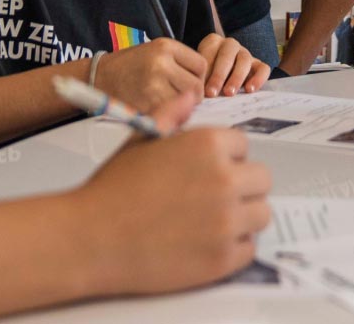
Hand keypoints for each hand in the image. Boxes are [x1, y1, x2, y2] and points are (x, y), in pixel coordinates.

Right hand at [73, 92, 271, 293]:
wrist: (92, 237)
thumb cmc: (114, 187)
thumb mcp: (141, 139)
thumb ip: (172, 114)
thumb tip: (192, 95)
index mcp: (207, 144)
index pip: (242, 145)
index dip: (224, 157)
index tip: (204, 170)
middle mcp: (224, 179)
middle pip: (261, 179)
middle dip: (240, 185)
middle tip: (210, 197)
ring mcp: (227, 222)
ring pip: (261, 213)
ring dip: (242, 216)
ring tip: (210, 221)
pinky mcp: (224, 259)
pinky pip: (249, 248)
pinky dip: (232, 247)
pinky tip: (204, 243)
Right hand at [94, 39, 206, 111]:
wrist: (100, 76)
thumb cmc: (131, 65)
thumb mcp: (156, 52)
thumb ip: (180, 63)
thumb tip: (206, 85)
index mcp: (165, 47)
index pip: (201, 65)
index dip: (199, 77)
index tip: (188, 81)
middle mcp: (161, 63)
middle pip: (197, 86)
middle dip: (193, 95)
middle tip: (179, 96)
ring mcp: (153, 84)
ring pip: (186, 103)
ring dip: (182, 107)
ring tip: (167, 102)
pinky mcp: (146, 103)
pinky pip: (170, 113)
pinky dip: (168, 115)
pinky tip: (158, 108)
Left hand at [196, 33, 269, 96]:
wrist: (222, 75)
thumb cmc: (207, 73)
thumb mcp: (201, 72)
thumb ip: (200, 77)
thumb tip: (197, 90)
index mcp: (213, 42)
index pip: (209, 51)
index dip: (204, 69)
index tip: (200, 86)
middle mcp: (230, 44)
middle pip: (227, 56)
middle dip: (218, 75)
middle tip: (211, 93)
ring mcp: (245, 53)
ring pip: (244, 60)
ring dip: (236, 78)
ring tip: (229, 93)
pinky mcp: (258, 64)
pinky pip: (263, 68)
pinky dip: (258, 78)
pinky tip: (249, 90)